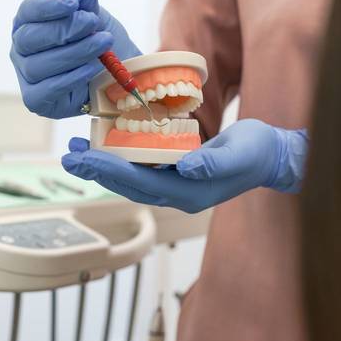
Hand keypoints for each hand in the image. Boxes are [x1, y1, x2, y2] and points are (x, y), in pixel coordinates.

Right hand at [10, 0, 140, 118]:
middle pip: (29, 38)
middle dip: (63, 29)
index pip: (29, 11)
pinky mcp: (36, 99)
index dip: (48, 5)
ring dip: (74, 52)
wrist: (115, 79)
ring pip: (40, 64)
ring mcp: (27, 75)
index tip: (73, 3)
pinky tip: (91, 69)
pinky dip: (71, 78)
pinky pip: (47, 89)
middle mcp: (22, 49)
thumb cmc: (99, 46)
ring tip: (101, 44)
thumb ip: (88, 7)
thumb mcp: (97, 21)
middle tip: (91, 22)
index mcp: (30, 23)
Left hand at [61, 120, 307, 213]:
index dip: (111, 170)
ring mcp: (176, 186)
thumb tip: (187, 168)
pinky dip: (120, 158)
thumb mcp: (240, 153)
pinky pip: (141, 169)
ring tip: (77, 151)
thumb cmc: (258, 152)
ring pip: (131, 178)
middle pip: (127, 184)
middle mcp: (177, 194)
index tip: (85, 157)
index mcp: (189, 194)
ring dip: (103, 166)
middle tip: (68, 155)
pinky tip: (105, 145)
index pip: (140, 183)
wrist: (272, 157)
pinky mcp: (177, 174)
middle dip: (97, 170)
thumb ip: (214, 162)